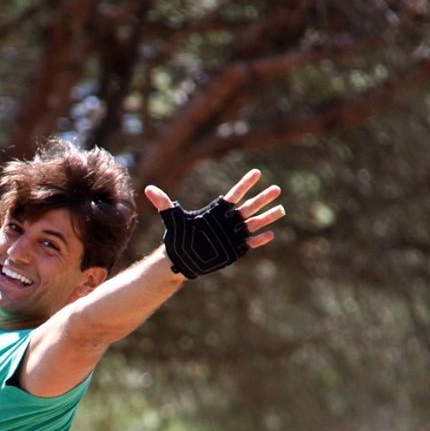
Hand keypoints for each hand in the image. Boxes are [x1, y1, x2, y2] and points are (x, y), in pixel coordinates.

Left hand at [144, 170, 285, 276]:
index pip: (234, 195)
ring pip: (253, 224)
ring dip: (267, 217)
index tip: (256, 172)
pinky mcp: (234, 249)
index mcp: (216, 211)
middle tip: (277, 189)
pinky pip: (249, 243)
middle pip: (248, 207)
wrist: (181, 258)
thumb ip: (163, 203)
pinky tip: (270, 234)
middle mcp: (228, 221)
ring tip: (281, 209)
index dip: (245, 184)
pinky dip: (259, 240)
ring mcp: (232, 235)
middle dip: (262, 198)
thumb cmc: (178, 236)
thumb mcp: (172, 218)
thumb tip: (148, 188)